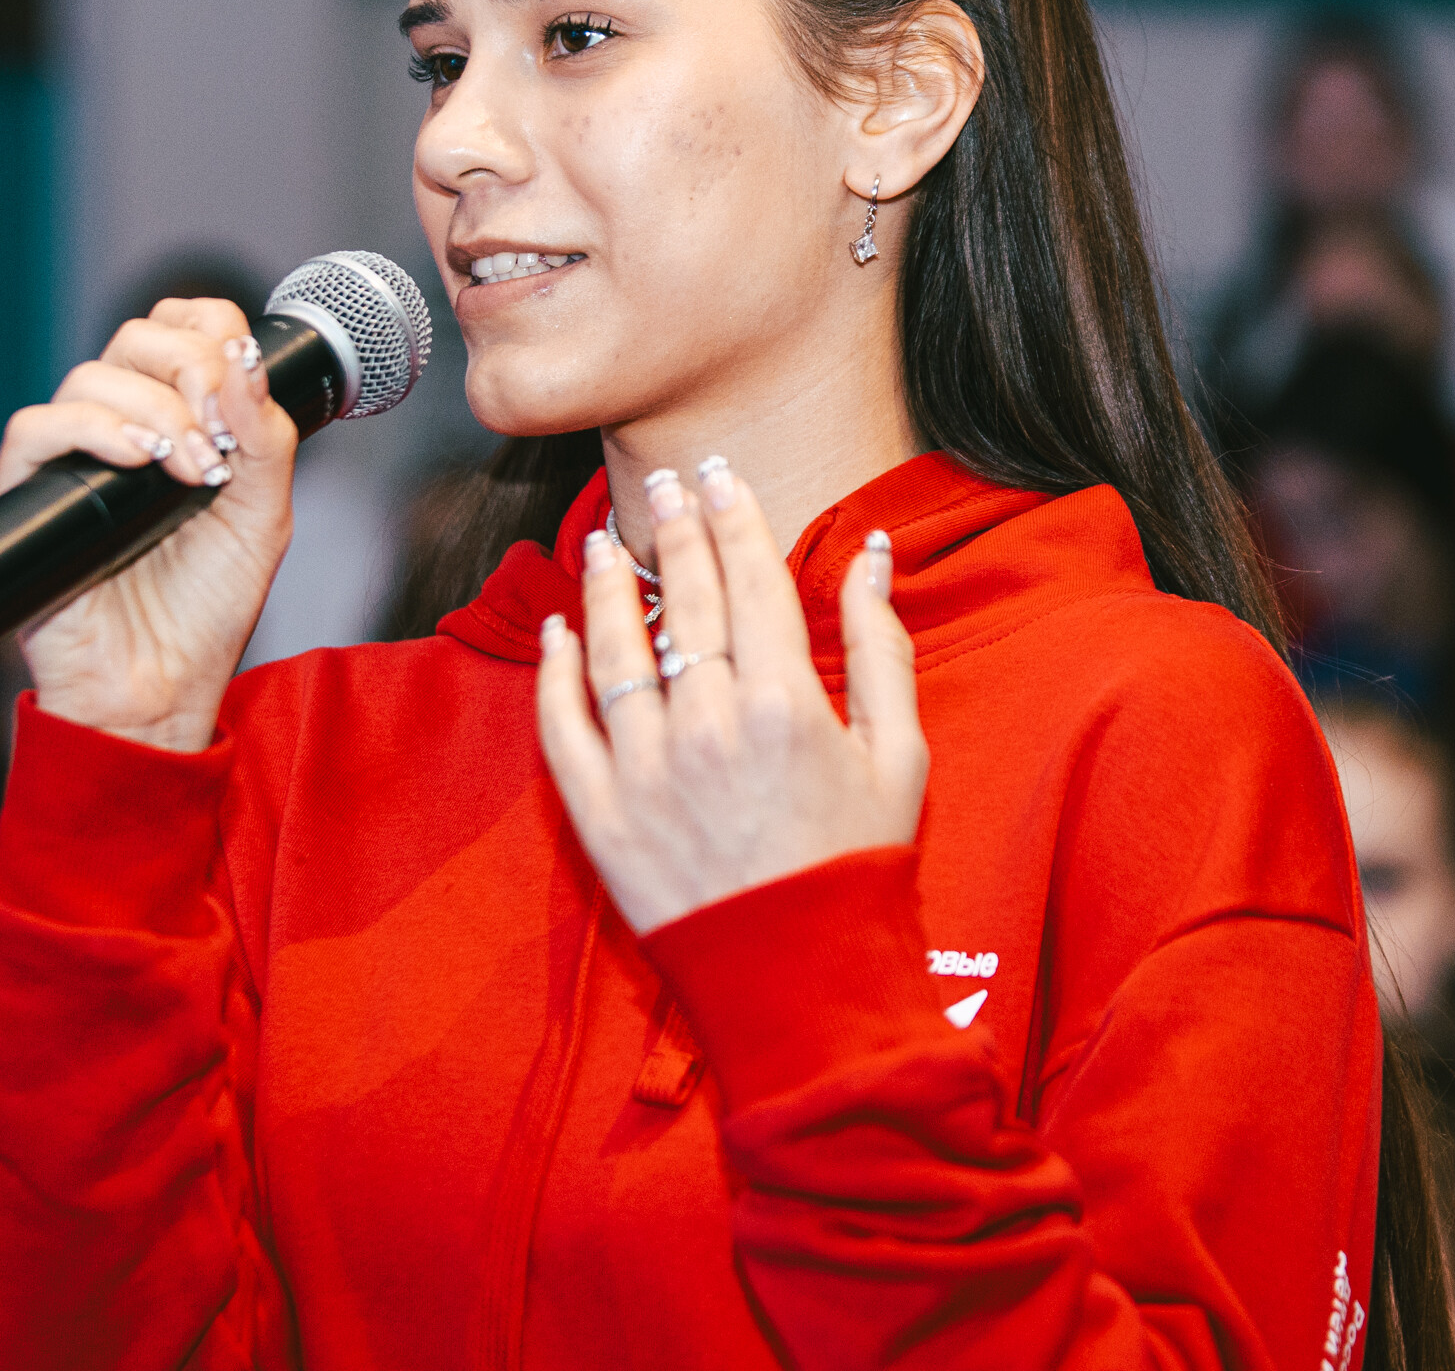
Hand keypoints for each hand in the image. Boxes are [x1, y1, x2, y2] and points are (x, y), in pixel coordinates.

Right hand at [0, 300, 298, 750]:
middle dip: (188, 369)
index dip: (206, 329)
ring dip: (154, 410)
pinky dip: (90, 430)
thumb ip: (266, 440)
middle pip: (133, 339)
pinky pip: (34, 430)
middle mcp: (120, 432)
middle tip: (218, 437)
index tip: (237, 377)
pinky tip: (138, 462)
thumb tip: (246, 363)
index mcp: (177, 424)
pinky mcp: (28, 499)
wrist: (160, 692)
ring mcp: (73, 463)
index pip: (177, 330)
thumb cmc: (204, 613)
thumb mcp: (263, 519)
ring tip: (190, 472)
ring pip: (89, 377)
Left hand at [534, 458, 927, 935]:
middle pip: (682, 600)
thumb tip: (872, 551)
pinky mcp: (602, 815)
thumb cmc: (858, 863)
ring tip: (605, 541)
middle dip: (674, 529)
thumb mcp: (899, 752)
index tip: (718, 477)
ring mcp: (646, 771)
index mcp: (788, 703)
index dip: (732, 516)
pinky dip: (556, 672)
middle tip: (663, 482)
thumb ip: (881, 644)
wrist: (803, 978)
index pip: (750, 578)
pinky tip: (559, 630)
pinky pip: (565, 726)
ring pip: (614, 650)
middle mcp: (709, 725)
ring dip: (607, 586)